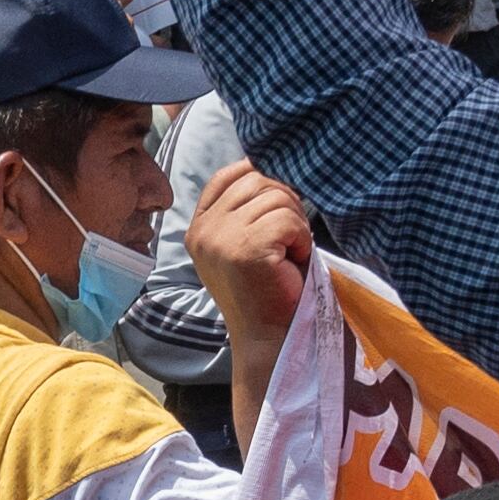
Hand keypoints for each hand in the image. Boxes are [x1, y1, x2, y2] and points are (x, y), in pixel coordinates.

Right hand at [187, 160, 312, 357]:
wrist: (269, 337)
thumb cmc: (267, 288)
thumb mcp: (243, 242)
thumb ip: (244, 207)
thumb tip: (264, 162)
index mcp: (198, 228)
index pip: (230, 175)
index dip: (261, 181)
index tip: (275, 213)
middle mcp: (203, 231)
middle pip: (259, 180)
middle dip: (284, 205)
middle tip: (286, 243)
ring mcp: (220, 240)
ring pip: (277, 197)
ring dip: (295, 224)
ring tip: (287, 255)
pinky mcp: (246, 250)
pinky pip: (288, 218)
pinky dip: (300, 239)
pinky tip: (291, 263)